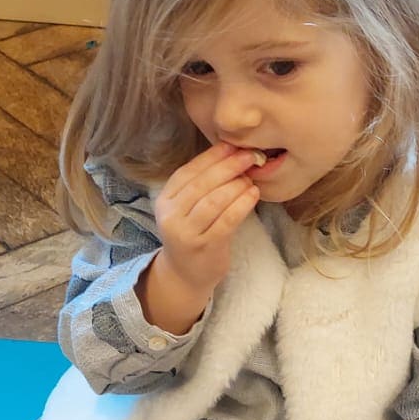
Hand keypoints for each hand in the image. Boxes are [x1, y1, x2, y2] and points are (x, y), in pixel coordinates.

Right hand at [141, 142, 260, 331]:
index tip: (233, 145)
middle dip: (228, 167)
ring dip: (236, 185)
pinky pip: (227, 220)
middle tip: (249, 156)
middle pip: (201, 184)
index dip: (212, 156)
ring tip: (252, 177)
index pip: (188, 171)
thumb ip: (202, 183)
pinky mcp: (205, 247)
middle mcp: (171, 215)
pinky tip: (253, 194)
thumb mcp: (187, 207)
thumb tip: (231, 150)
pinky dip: (242, 204)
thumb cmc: (193, 233)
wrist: (185, 274)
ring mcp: (187, 233)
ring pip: (214, 201)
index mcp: (165, 200)